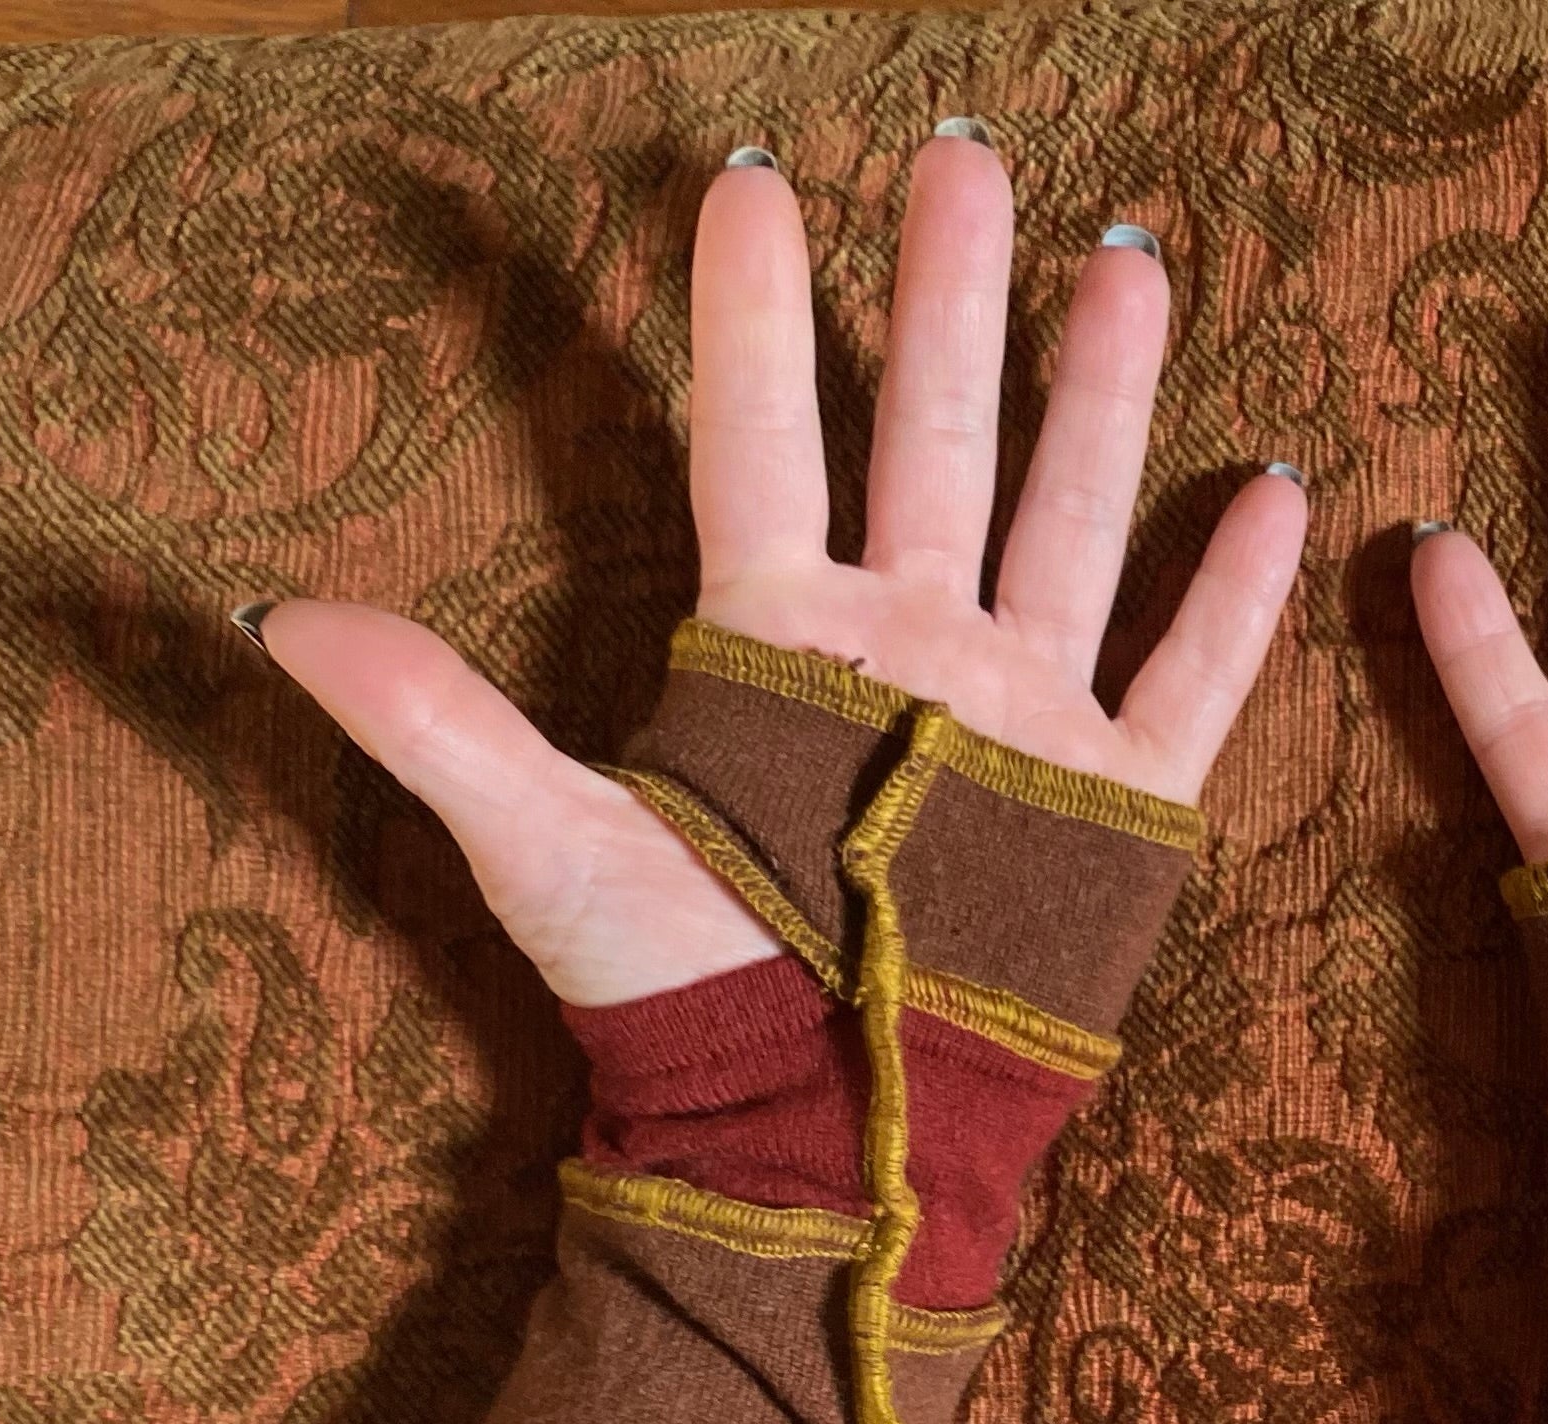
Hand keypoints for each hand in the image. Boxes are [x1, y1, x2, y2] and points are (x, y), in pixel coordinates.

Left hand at [239, 132, 1307, 1007]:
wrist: (826, 1138)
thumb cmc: (687, 994)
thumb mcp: (551, 850)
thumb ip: (441, 727)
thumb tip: (281, 618)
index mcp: (778, 642)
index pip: (763, 440)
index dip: (755, 315)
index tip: (753, 179)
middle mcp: (908, 651)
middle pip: (935, 440)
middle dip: (952, 301)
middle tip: (968, 161)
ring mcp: (1020, 720)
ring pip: (1070, 523)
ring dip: (1101, 400)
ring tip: (1129, 265)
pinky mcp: (1113, 806)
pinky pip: (1184, 681)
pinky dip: (1226, 598)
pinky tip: (1267, 490)